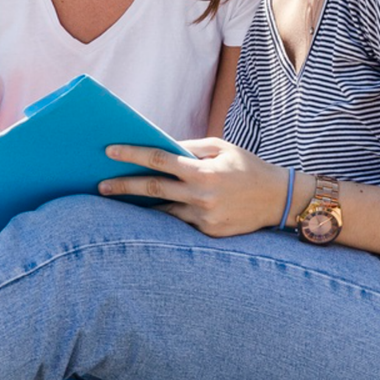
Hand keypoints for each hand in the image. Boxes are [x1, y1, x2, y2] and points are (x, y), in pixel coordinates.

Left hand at [100, 139, 291, 237]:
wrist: (279, 199)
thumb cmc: (248, 167)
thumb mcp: (222, 148)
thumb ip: (190, 148)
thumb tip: (161, 146)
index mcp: (204, 171)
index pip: (159, 160)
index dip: (132, 154)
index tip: (109, 151)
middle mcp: (202, 196)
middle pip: (153, 189)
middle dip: (123, 187)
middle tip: (100, 187)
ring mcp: (205, 218)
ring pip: (163, 211)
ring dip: (141, 205)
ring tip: (119, 200)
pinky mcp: (209, 233)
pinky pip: (181, 222)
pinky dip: (167, 215)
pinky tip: (151, 211)